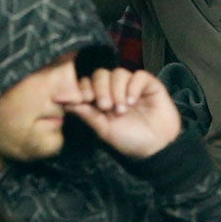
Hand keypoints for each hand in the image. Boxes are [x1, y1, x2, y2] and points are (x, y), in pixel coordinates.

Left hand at [69, 67, 183, 158]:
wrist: (156, 148)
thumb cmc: (129, 141)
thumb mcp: (103, 129)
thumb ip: (86, 114)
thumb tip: (64, 103)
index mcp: (102, 99)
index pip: (88, 82)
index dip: (84, 87)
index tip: (84, 99)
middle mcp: (116, 90)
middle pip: (101, 74)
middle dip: (100, 88)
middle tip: (105, 106)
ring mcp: (132, 86)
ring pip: (118, 73)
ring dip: (117, 90)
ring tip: (122, 109)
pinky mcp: (149, 85)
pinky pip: (138, 75)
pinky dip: (133, 86)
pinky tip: (133, 101)